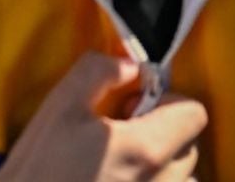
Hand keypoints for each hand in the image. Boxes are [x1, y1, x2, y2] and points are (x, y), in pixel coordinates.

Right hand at [0, 54, 205, 181]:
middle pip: (189, 146)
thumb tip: (130, 65)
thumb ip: (98, 72)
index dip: (167, 100)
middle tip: (123, 133)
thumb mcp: (60, 105)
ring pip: (182, 178)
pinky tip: (119, 180)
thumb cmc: (40, 163)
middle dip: (164, 132)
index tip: (134, 106)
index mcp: (147, 148)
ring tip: (123, 163)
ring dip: (162, 165)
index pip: (194, 113)